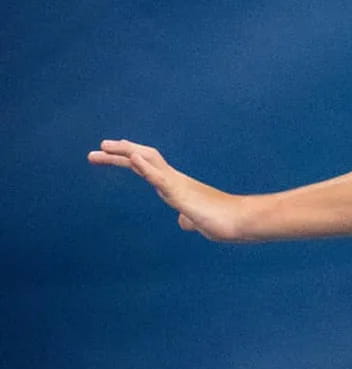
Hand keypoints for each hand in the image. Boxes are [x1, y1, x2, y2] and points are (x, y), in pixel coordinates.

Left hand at [88, 139, 243, 240]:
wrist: (239, 221)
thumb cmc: (223, 221)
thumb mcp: (199, 221)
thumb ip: (188, 218)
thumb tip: (184, 221)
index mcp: (176, 186)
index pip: (148, 167)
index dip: (129, 159)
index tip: (108, 153)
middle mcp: (174, 180)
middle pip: (143, 159)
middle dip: (118, 154)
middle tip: (95, 151)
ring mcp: (177, 184)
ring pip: (148, 162)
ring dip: (125, 154)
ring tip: (104, 147)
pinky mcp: (181, 193)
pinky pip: (159, 177)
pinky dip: (144, 166)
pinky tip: (132, 158)